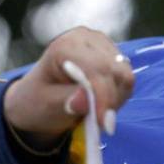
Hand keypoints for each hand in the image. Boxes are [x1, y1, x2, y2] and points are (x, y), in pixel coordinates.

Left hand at [3, 27, 133, 148]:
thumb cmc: (38, 101)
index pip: (96, 68)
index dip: (103, 97)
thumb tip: (85, 99)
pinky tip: (100, 104)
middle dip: (110, 101)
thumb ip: (67, 100)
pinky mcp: (111, 56)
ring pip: (125, 76)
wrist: (37, 98)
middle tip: (101, 124)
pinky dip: (117, 96)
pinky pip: (125, 79)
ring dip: (115, 99)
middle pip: (116, 71)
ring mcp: (101, 45)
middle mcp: (86, 39)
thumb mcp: (47, 105)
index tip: (105, 124)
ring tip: (95, 114)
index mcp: (65, 45)